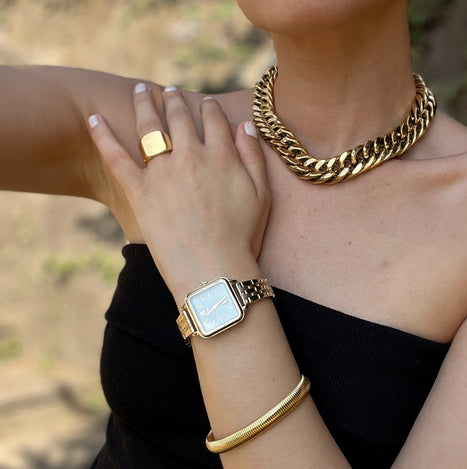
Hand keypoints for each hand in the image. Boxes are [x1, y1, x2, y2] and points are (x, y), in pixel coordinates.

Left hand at [88, 84, 269, 300]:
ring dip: (144, 104)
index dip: (208, 107)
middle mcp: (191, 156)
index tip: (204, 102)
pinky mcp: (140, 191)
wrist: (214, 269)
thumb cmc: (242, 237)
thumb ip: (254, 157)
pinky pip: (116, 157)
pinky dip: (102, 136)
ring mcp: (163, 172)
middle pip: (180, 117)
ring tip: (141, 91)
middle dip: (174, 99)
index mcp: (221, 155)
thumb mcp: (262, 195)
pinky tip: (92, 119)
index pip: (213, 119)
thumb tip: (246, 126)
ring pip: (150, 127)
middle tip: (169, 90)